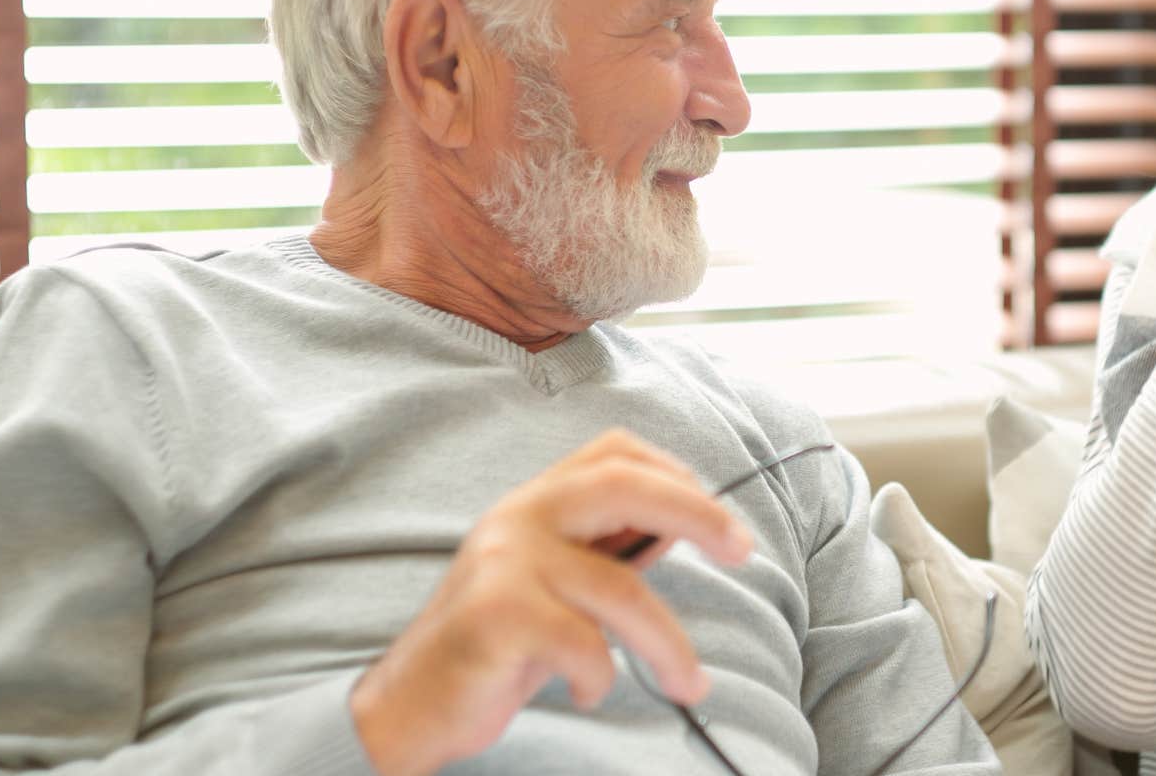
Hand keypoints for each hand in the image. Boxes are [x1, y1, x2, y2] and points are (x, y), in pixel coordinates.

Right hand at [349, 430, 752, 775]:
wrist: (412, 702)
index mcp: (537, 502)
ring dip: (669, 645)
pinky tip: (587, 691)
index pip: (615, 452)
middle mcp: (519, 517)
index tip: (720, 519)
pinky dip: (601, 677)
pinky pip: (584, 644)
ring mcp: (504, 563)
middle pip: (625, 486)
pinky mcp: (495, 617)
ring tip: (690, 683)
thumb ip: (611, 550)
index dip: (676, 474)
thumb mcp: (559, 584)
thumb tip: (693, 524)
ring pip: (620, 589)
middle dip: (698, 514)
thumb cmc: (501, 643)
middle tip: (743, 550)